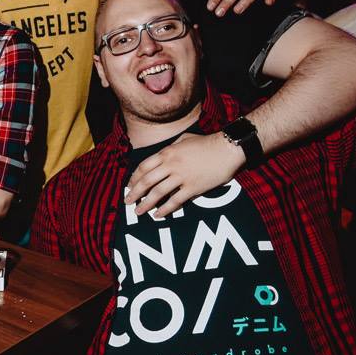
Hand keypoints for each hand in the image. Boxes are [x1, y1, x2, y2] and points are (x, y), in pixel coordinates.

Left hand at [125, 131, 244, 217]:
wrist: (228, 149)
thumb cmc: (207, 143)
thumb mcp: (184, 140)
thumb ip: (171, 148)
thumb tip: (162, 156)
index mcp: (167, 153)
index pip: (144, 167)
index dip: (134, 178)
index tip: (129, 186)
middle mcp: (171, 165)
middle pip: (146, 181)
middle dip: (134, 193)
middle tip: (127, 201)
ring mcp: (181, 177)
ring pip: (157, 193)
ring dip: (145, 204)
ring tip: (138, 212)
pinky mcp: (193, 188)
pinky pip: (175, 201)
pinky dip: (165, 209)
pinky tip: (158, 215)